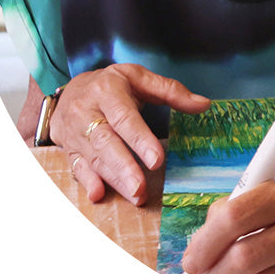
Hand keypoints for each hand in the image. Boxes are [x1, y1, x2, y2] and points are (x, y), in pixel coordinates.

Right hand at [49, 64, 209, 204]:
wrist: (70, 91)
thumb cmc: (113, 84)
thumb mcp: (140, 78)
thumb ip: (171, 91)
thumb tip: (204, 104)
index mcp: (107, 91)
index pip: (124, 118)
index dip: (140, 140)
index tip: (157, 160)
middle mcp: (87, 112)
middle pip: (105, 142)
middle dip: (124, 167)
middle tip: (140, 189)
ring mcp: (75, 132)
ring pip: (94, 158)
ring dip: (114, 179)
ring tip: (135, 195)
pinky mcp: (69, 149)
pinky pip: (76, 167)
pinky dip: (87, 182)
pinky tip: (98, 195)